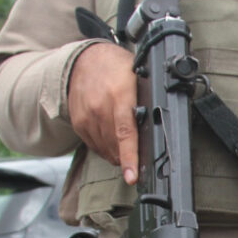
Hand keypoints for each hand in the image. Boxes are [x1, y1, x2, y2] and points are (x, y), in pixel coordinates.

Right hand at [66, 43, 144, 183]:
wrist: (86, 60)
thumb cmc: (118, 69)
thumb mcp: (139, 78)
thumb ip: (146, 102)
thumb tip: (160, 127)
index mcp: (119, 95)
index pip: (125, 133)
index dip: (130, 157)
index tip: (132, 177)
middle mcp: (99, 107)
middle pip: (115, 146)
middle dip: (128, 158)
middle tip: (138, 161)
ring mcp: (86, 116)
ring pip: (104, 149)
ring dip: (117, 154)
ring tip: (125, 146)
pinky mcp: (78, 122)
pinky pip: (94, 145)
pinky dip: (105, 147)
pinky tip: (111, 139)